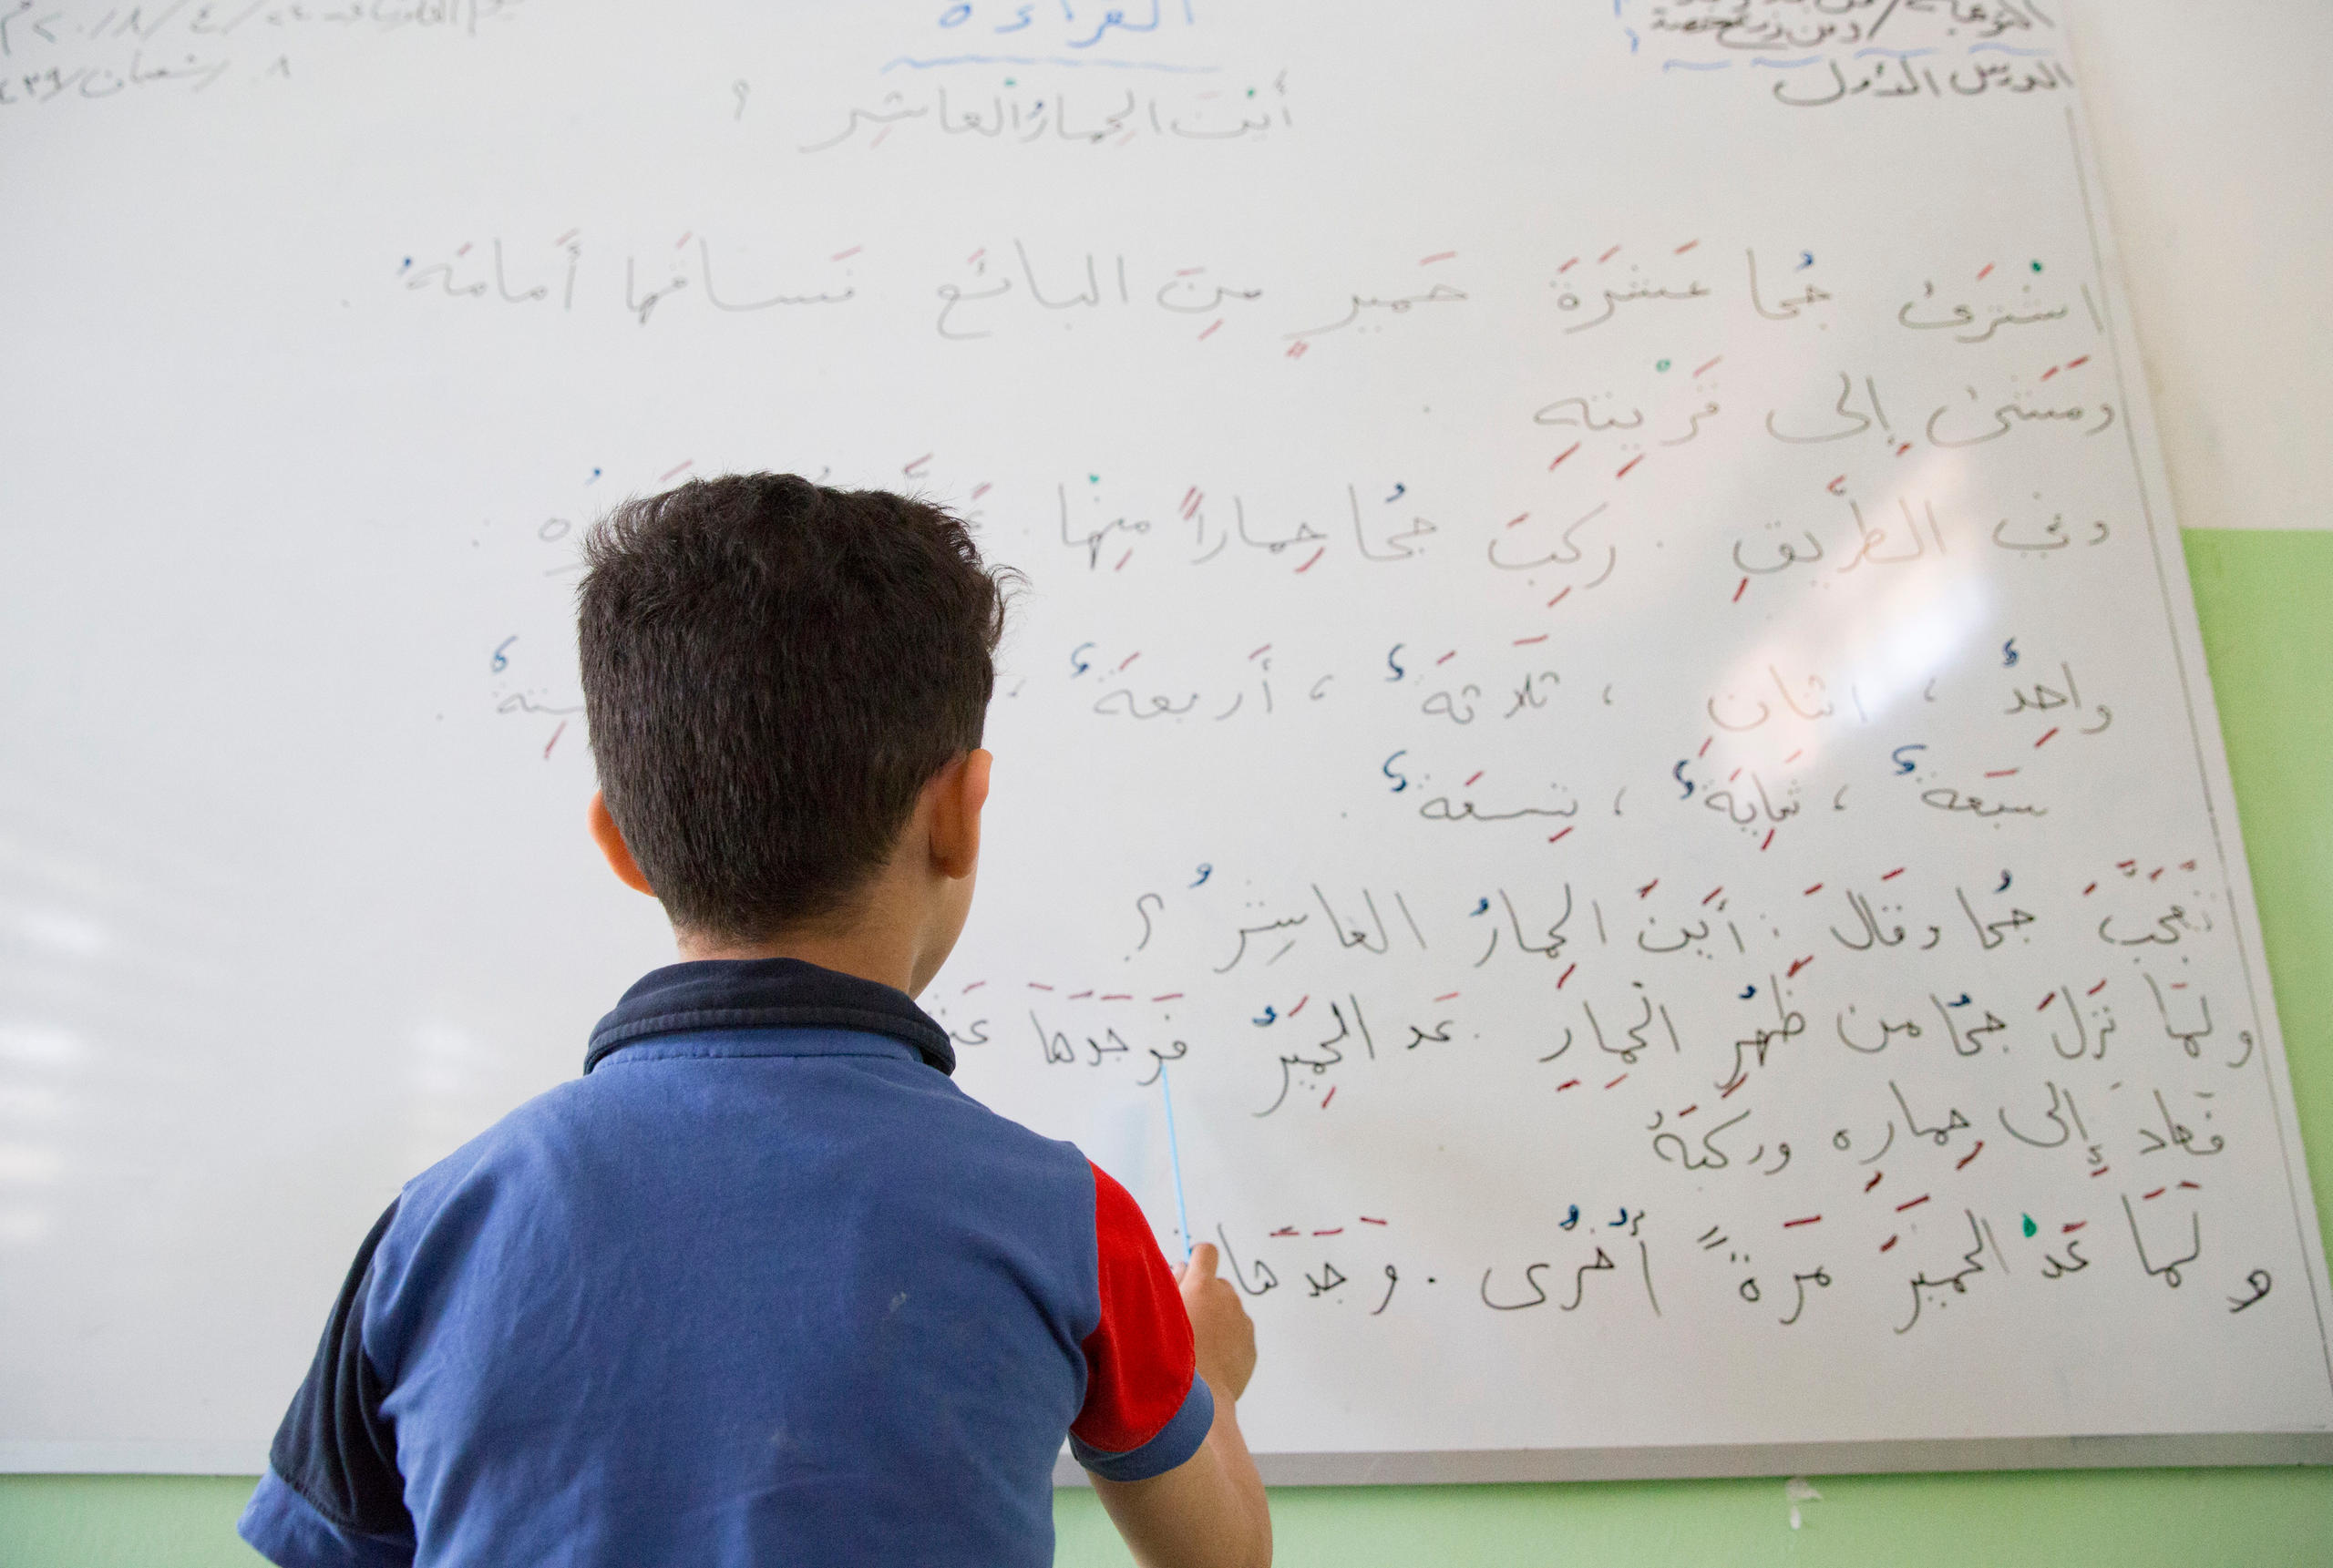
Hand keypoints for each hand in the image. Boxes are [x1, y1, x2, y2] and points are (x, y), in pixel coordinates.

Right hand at [1174, 1243, 1256, 1400]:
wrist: (1198, 1397)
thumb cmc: (1170, 1355)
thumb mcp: (1158, 1313)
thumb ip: (1171, 1283)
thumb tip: (1182, 1269)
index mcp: (1202, 1285)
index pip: (1206, 1252)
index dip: (1197, 1260)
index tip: (1189, 1273)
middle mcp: (1227, 1298)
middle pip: (1218, 1284)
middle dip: (1205, 1295)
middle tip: (1187, 1319)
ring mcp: (1242, 1321)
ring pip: (1229, 1310)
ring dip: (1217, 1319)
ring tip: (1198, 1346)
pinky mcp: (1251, 1345)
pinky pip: (1239, 1334)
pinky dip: (1228, 1341)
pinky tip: (1211, 1360)